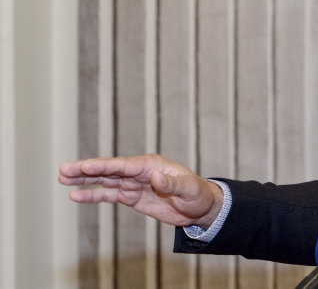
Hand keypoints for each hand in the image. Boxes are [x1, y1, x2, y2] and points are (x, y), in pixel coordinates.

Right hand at [58, 154, 223, 228]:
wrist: (200, 208)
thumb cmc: (197, 194)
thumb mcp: (189, 189)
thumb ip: (172, 183)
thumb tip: (154, 176)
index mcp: (152, 165)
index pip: (124, 165)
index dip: (104, 166)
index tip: (86, 167)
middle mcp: (139, 171)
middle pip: (109, 170)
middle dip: (87, 169)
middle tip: (64, 170)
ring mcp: (134, 184)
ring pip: (105, 180)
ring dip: (84, 180)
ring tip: (62, 178)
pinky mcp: (132, 197)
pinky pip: (109, 195)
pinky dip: (93, 195)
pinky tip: (76, 195)